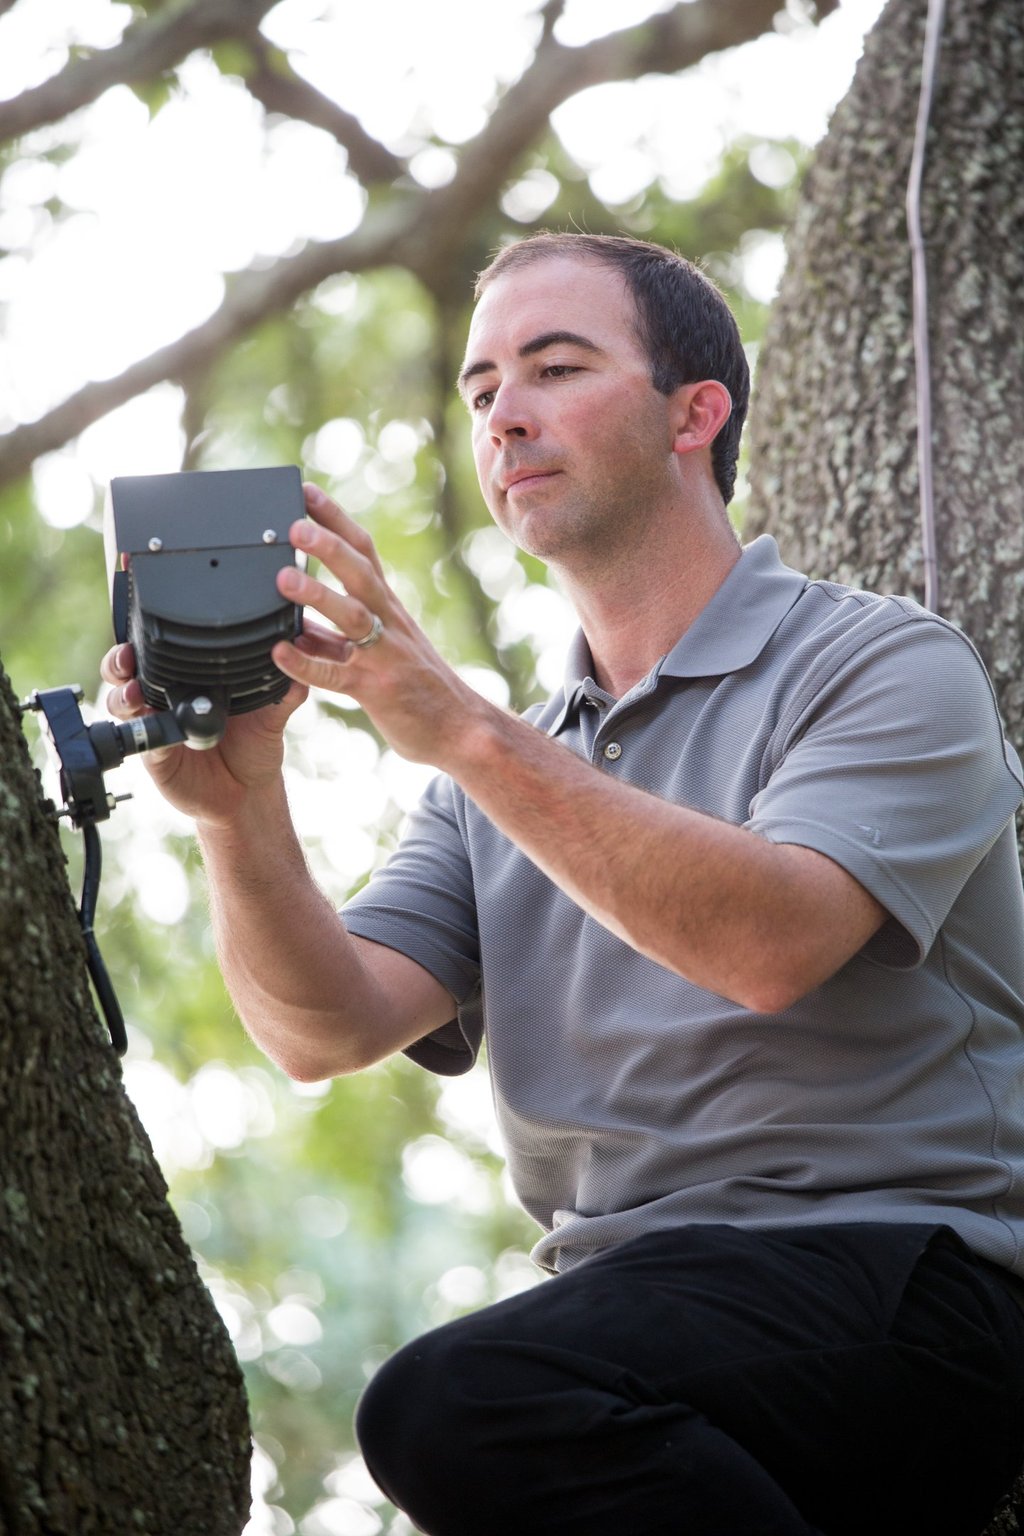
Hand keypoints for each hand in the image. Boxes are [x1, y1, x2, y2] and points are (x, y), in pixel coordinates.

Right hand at [100, 641, 307, 827]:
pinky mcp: (155, 753)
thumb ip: (282, 690)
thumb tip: (299, 660)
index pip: (158, 649)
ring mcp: (156, 724)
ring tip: (136, 695)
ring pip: (122, 701)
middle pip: (126, 669)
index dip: (143, 637)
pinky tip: (154, 730)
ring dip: (123, 694)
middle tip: (129, 659)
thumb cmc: (254, 746)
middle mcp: (166, 697)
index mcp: (189, 678)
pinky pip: (140, 739)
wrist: (247, 791)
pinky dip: (143, 732)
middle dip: (119, 660)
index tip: (146, 630)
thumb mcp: (271, 714)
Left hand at [272, 484, 490, 768]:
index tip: (305, 490)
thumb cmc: (416, 688)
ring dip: (317, 594)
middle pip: (360, 572)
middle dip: (328, 545)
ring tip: (282, 579)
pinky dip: (306, 663)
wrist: (461, 729)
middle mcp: (388, 622)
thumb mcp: (376, 651)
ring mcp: (384, 654)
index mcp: (387, 606)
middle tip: (293, 524)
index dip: (335, 519)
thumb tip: (291, 624)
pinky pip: (336, 674)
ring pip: (351, 616)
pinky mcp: (376, 690)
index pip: (363, 550)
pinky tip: (279, 652)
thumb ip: (332, 636)